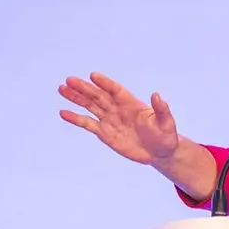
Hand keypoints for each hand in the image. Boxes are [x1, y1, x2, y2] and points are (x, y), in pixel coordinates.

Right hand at [58, 72, 178, 165]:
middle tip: (69, 80)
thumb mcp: (167, 122)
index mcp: (132, 103)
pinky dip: (75, 119)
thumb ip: (161, 109)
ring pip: (90, 106)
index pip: (115, 90)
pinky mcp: (105, 133)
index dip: (105, 83)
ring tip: (62, 89)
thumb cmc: (166, 136)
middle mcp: (118, 109)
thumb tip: (157, 95)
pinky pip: (87, 124)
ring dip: (76, 98)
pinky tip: (63, 112)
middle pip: (98, 96)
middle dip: (84, 88)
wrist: (160, 152)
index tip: (93, 76)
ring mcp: (110, 120)